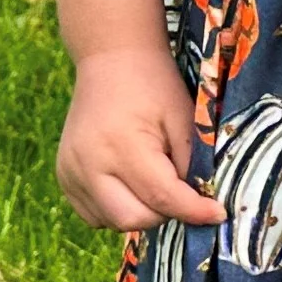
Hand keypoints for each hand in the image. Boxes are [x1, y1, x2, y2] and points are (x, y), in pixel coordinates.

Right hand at [56, 42, 228, 232]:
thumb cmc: (154, 86)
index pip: (161, 196)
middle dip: (164, 213)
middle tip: (181, 191)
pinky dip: (117, 209)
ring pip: (112, 222)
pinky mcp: (63, 176)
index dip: (193, 210)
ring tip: (153, 180)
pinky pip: (94, 214)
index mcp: (121, 145)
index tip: (217, 214)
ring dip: (141, 213)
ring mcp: (70, 172)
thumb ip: (191, 165)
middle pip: (132, 219)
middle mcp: (87, 164)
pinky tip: (130, 183)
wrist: (112, 59)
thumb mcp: (183, 119)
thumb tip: (200, 207)